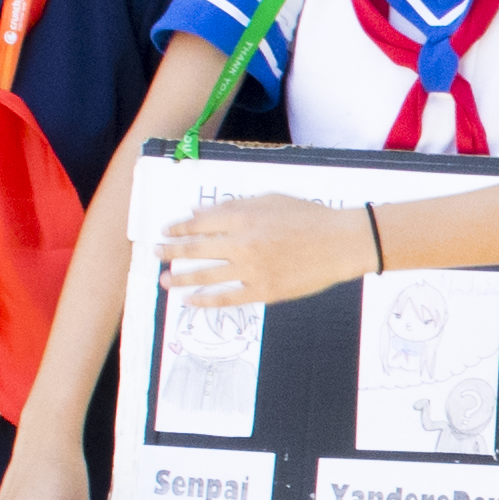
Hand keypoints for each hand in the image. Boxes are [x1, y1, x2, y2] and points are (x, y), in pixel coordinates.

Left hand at [160, 195, 373, 312]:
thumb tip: (199, 213)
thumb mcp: (270, 200)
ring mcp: (252, 269)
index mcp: (244, 216)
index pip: (199, 222)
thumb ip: (233, 206)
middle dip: (171, 251)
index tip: (166, 230)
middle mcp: (243, 242)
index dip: (178, 227)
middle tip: (156, 253)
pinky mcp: (264, 290)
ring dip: (180, 277)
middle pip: (196, 248)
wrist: (341, 242)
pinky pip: (227, 298)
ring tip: (164, 280)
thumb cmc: (309, 216)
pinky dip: (205, 300)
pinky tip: (190, 300)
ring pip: (206, 275)